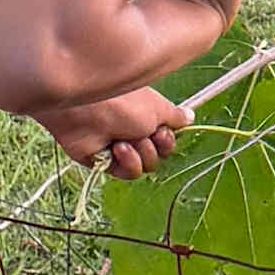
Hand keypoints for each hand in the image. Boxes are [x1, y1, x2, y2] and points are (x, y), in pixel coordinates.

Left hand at [51, 85, 185, 176]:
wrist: (85, 110)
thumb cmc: (122, 102)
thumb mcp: (157, 107)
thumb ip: (174, 116)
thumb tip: (190, 116)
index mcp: (147, 115)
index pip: (168, 137)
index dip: (169, 138)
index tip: (163, 130)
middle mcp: (134, 130)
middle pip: (159, 153)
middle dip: (156, 146)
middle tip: (146, 134)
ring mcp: (119, 146)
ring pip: (146, 165)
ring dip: (140, 154)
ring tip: (124, 140)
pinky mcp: (103, 161)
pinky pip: (127, 172)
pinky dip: (126, 162)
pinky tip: (116, 149)